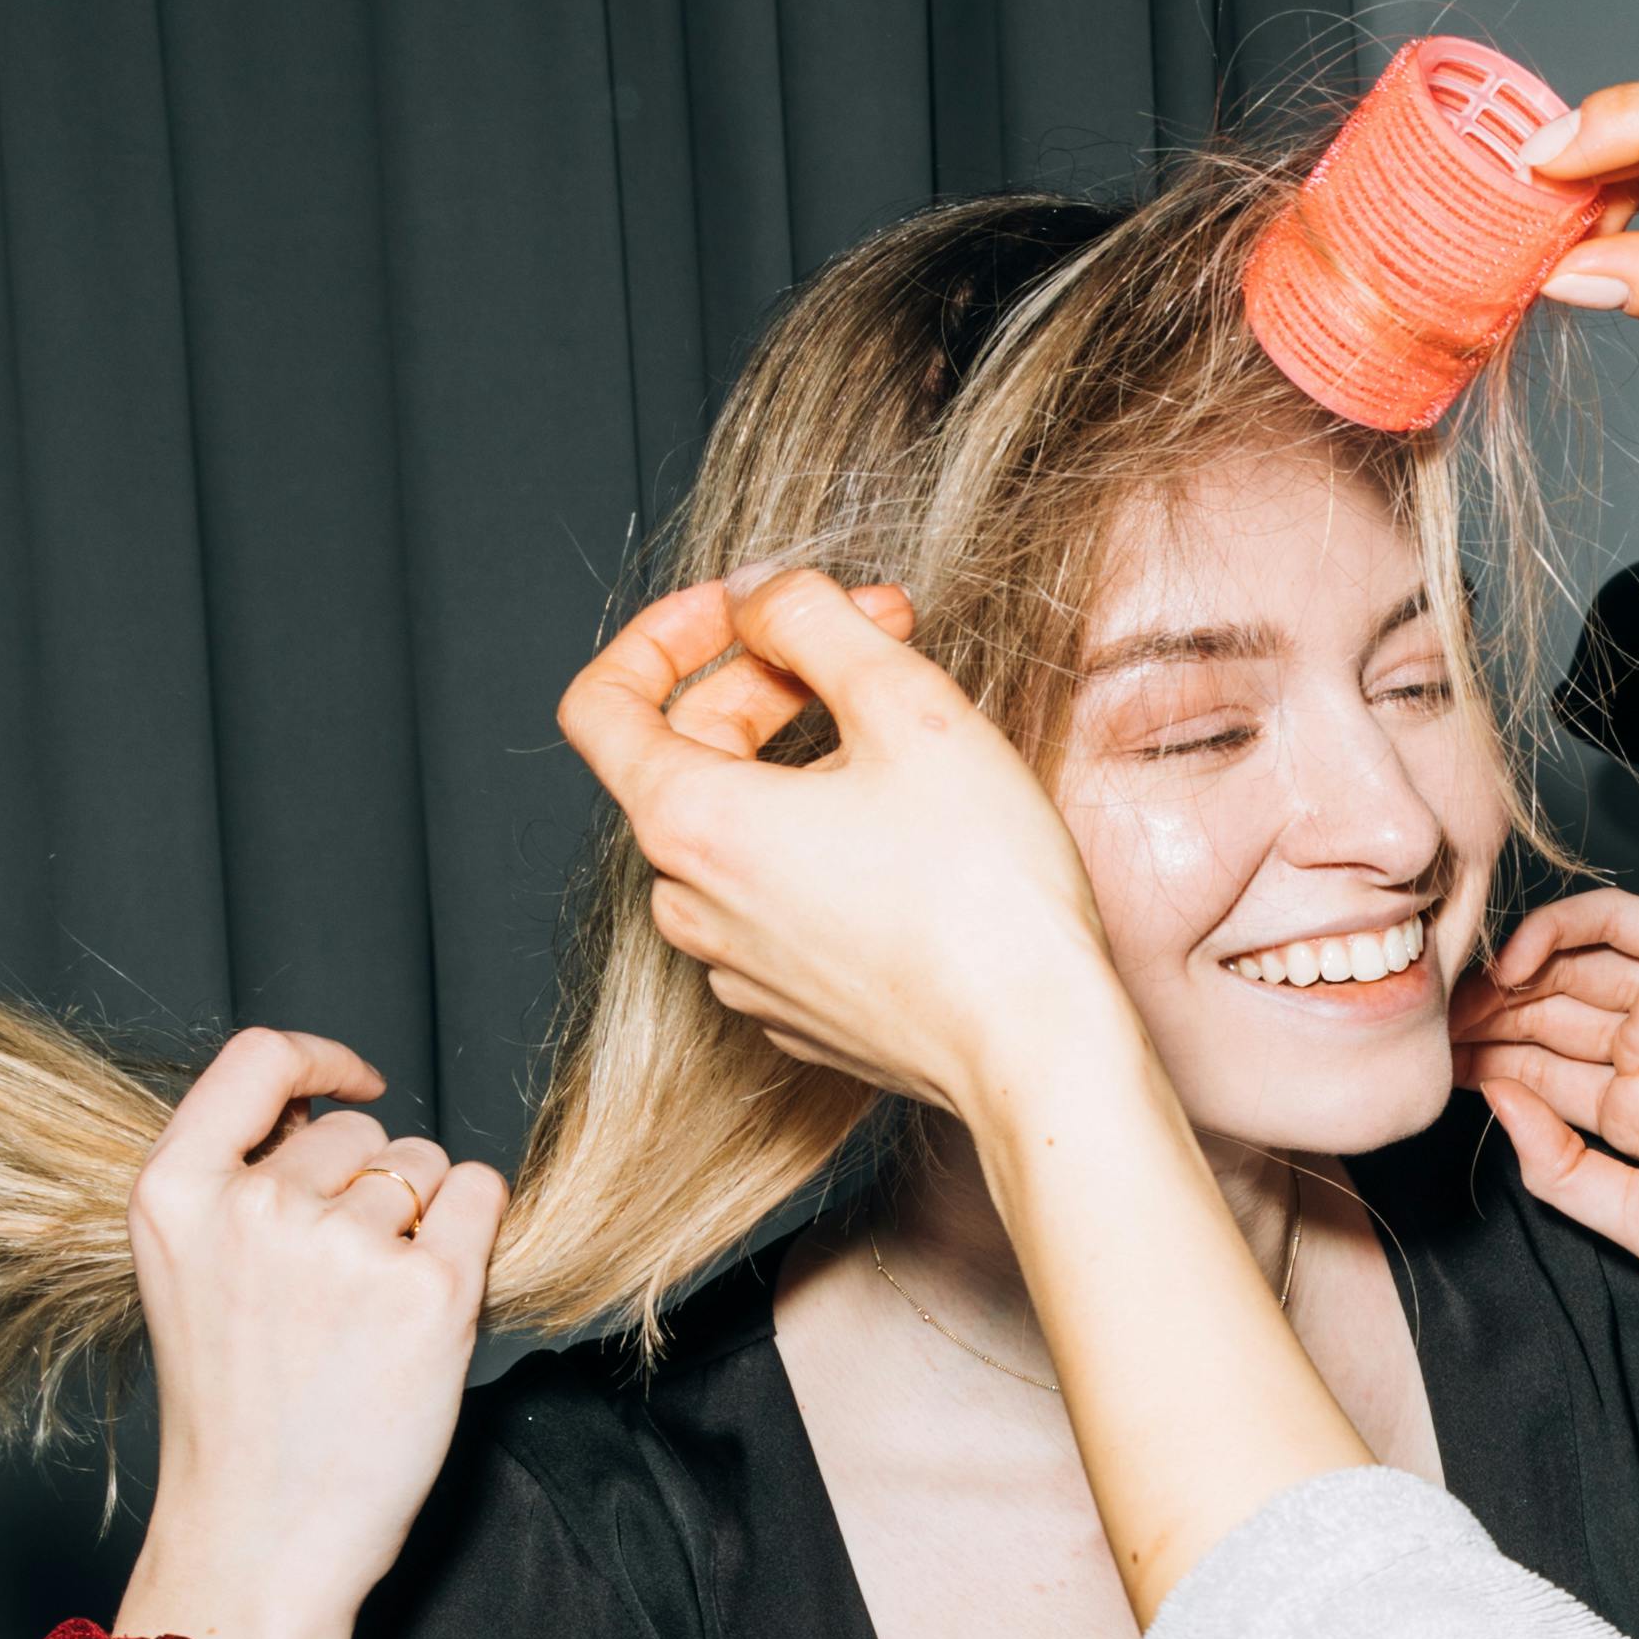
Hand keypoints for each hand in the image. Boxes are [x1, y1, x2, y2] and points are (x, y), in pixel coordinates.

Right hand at [125, 1031, 505, 1638]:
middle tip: (343, 1292)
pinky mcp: (430, 1289)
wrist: (263, 1534)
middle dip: (371, 1188)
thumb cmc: (240, 1414)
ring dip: (422, 1222)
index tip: (356, 1081)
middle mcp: (255, 1206)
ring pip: (423, 1167)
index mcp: (175, 1195)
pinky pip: (481, 1196)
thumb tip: (330, 1107)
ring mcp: (344, 1246)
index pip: (255, 1059)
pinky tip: (433, 1302)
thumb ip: (241, 1184)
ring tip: (374, 1316)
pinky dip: (475, 1232)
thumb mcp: (193, 1275)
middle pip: (358, 1133)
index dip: (318, 1058)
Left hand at [556, 571, 1121, 1122]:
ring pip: (730, 827)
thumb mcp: (906, 706)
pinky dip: (811, 837)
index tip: (744, 609)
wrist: (1037, 1048)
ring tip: (895, 734)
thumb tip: (760, 591)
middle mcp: (692, 902)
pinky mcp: (789, 1004)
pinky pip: (769, 895)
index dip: (663, 633)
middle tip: (880, 636)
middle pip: (681, 754)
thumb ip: (813, 618)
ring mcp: (736, 964)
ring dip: (793, 757)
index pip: (600, 704)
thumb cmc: (983, 890)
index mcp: (692, 822)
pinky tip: (901, 828)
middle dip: (770, 676)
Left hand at [1461, 892, 1638, 1267]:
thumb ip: (1560, 1173)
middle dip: (1484, 1020)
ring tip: (1461, 994)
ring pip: (1568, 966)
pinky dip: (1558, 927)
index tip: (1435, 1072)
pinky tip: (1516, 959)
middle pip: (1544, 1017)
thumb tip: (1498, 1105)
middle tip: (1431, 1025)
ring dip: (1509, 976)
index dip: (1485, 1068)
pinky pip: (1616, 920)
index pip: (1540, 1077)